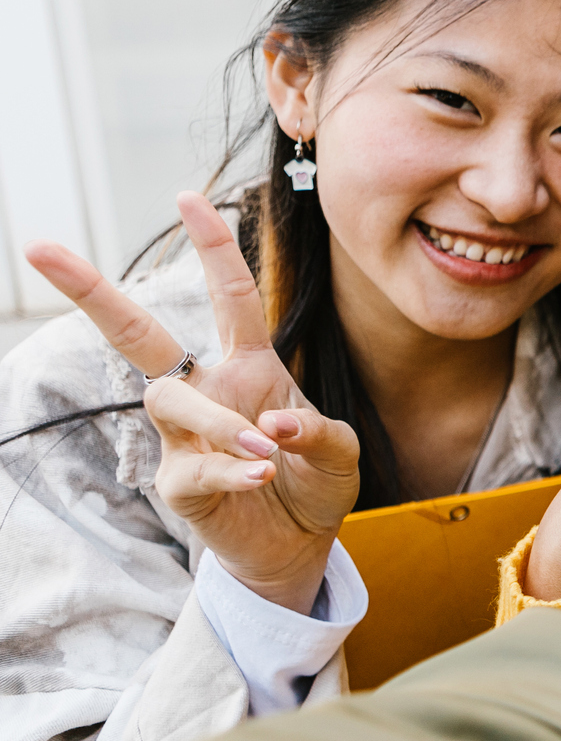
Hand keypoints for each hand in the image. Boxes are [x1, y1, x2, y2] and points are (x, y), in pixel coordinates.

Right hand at [25, 193, 359, 612]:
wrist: (300, 543)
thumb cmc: (315, 480)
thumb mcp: (340, 451)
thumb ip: (320, 432)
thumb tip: (272, 422)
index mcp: (248, 365)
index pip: (228, 296)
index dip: (213, 247)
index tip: (189, 196)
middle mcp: (205, 390)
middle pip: (138, 333)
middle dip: (90, 291)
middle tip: (41, 248)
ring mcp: (183, 436)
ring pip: (173, 402)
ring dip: (221, 423)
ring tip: (266, 451)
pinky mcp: (177, 484)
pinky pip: (195, 468)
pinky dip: (230, 471)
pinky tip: (262, 475)